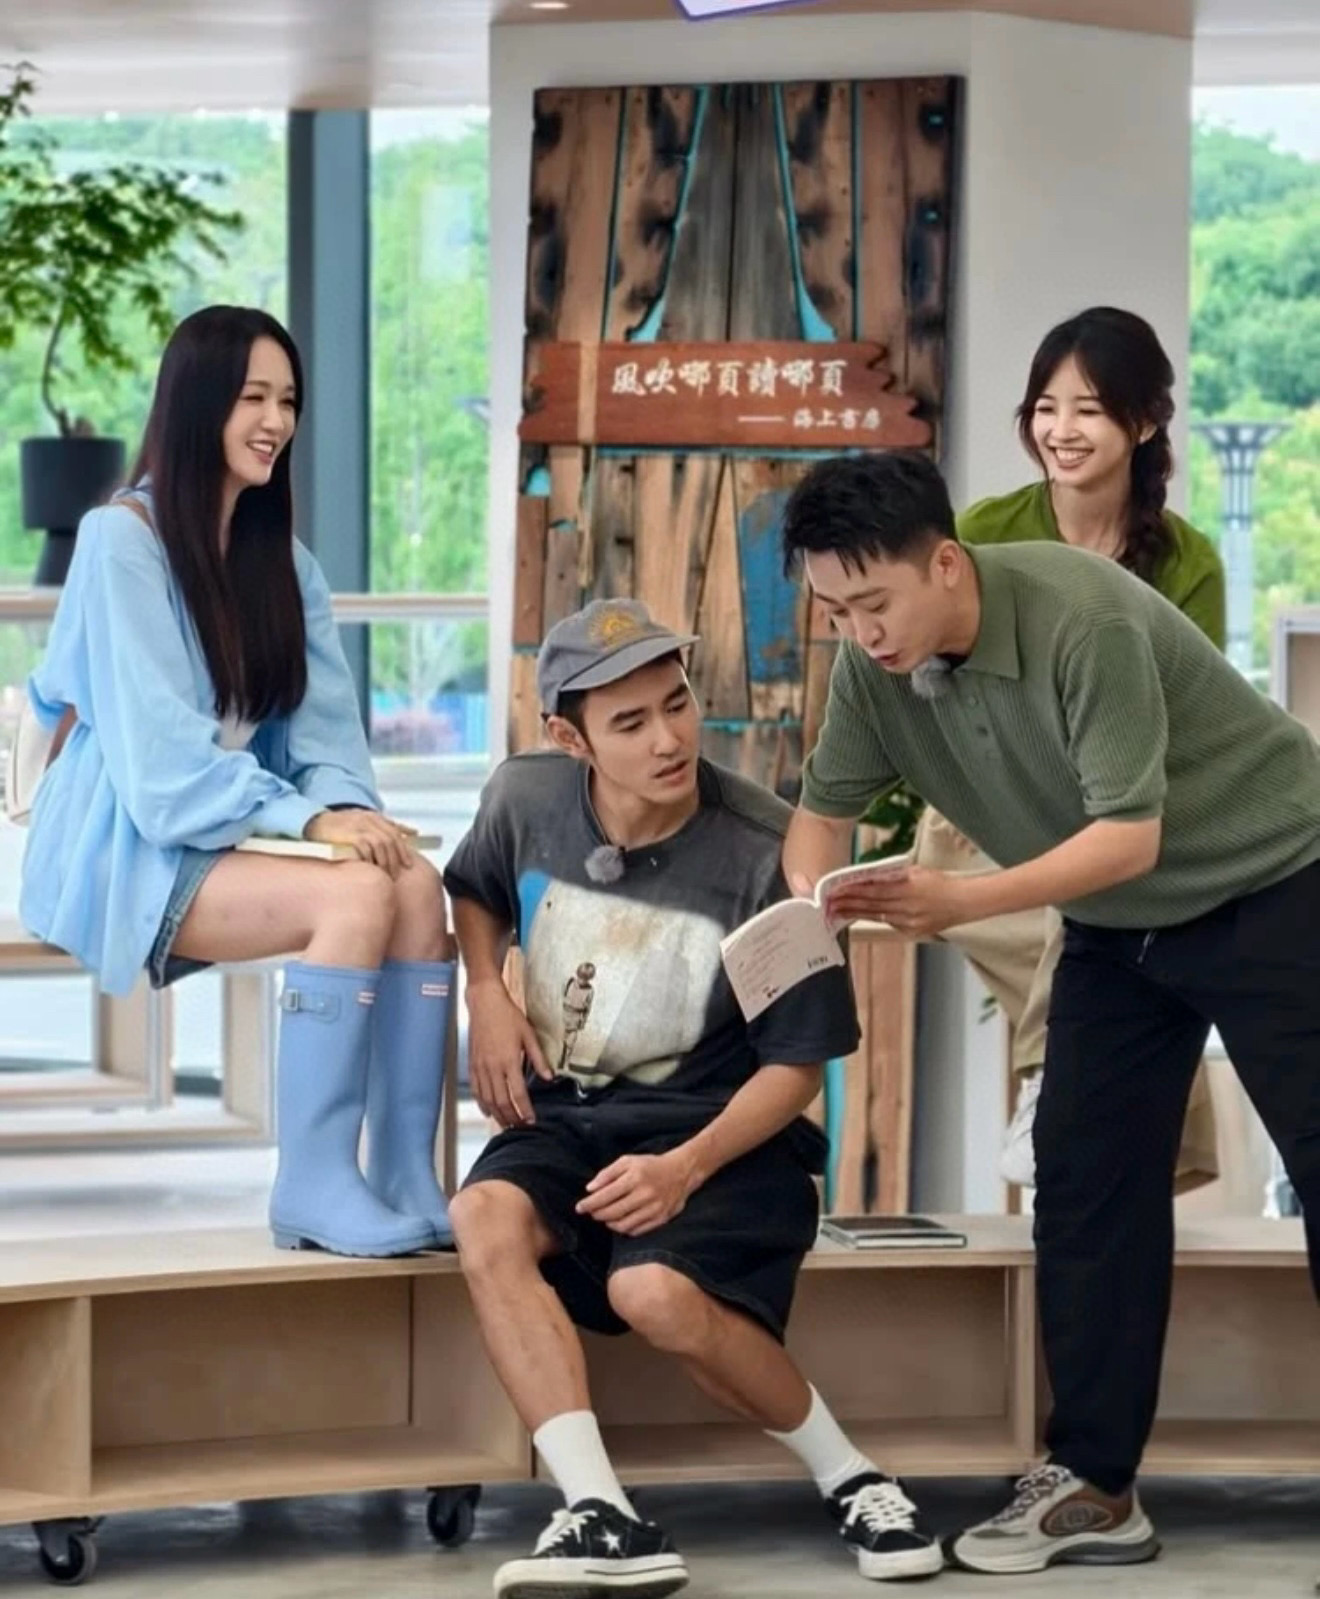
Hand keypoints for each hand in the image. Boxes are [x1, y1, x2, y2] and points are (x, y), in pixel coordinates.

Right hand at [304, 809, 416, 875]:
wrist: (314, 821)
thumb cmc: (339, 825)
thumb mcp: (365, 820)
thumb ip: (388, 825)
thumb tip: (413, 832)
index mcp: (374, 816)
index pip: (396, 833)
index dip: (404, 850)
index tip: (409, 865)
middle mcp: (369, 819)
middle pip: (390, 840)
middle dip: (396, 859)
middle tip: (396, 875)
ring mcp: (359, 825)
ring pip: (381, 844)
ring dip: (385, 861)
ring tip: (386, 875)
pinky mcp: (349, 834)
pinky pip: (365, 847)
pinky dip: (370, 859)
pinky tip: (371, 869)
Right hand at [466, 979, 553, 1128]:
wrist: (485, 1003)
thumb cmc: (508, 1016)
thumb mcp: (529, 1035)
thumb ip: (538, 1059)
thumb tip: (549, 1077)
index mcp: (509, 1061)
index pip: (518, 1094)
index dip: (525, 1110)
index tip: (531, 1120)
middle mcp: (493, 1067)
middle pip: (502, 1102)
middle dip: (512, 1118)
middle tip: (520, 1127)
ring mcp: (480, 1067)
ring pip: (487, 1099)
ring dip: (497, 1115)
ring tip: (506, 1124)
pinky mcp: (472, 1064)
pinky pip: (476, 1090)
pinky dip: (482, 1103)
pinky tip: (488, 1111)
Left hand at [576, 1150, 698, 1235]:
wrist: (681, 1172)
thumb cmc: (650, 1165)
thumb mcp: (628, 1161)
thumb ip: (607, 1174)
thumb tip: (590, 1189)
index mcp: (634, 1178)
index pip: (605, 1196)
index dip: (589, 1204)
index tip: (579, 1208)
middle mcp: (644, 1195)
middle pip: (612, 1212)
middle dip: (597, 1214)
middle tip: (591, 1213)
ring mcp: (654, 1209)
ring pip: (623, 1225)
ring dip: (609, 1223)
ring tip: (605, 1217)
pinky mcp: (660, 1219)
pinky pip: (636, 1230)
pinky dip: (624, 1229)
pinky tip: (619, 1222)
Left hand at [824, 864, 973, 937]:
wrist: (965, 902)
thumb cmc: (942, 883)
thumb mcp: (916, 872)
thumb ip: (893, 875)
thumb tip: (870, 877)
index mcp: (908, 890)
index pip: (873, 892)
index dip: (852, 892)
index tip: (835, 891)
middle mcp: (907, 908)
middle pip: (871, 907)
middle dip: (848, 905)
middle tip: (829, 904)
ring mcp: (910, 923)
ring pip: (877, 917)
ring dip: (857, 913)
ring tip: (839, 911)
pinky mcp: (913, 932)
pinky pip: (890, 924)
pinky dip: (876, 918)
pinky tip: (863, 915)